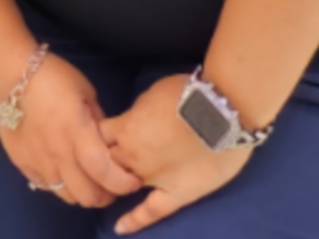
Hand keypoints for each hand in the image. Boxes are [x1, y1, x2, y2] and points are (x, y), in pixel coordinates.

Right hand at [0, 51, 142, 211]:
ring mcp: (39, 164)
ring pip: (67, 197)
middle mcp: (59, 156)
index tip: (133, 181)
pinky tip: (63, 171)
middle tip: (110, 185)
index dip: (124, 184)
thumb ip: (98, 122)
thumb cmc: (52, 77)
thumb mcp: (86, 93)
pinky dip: (60, 185)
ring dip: (82, 193)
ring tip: (86, 179)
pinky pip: (46, 188)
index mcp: (79, 135)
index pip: (105, 175)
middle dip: (106, 196)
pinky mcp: (22, 165)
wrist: (7, 75)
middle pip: (88, 197)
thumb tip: (106, 141)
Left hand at [100, 74, 257, 231]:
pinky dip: (135, 221)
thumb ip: (136, 113)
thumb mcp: (151, 93)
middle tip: (106, 164)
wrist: (223, 111)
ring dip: (116, 186)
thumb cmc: (188, 93)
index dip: (95, 139)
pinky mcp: (176, 193)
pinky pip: (151, 211)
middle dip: (102, 164)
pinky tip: (120, 229)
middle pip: (104, 165)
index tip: (98, 139)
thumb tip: (133, 121)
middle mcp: (132, 157)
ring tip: (113, 188)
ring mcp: (153, 178)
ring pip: (122, 187)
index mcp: (124, 129)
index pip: (96, 138)